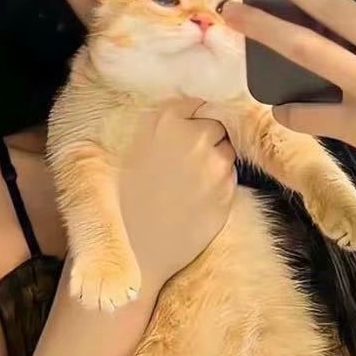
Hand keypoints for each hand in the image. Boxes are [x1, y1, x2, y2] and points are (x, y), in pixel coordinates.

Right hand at [120, 99, 236, 284]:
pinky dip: (218, 183)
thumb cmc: (125, 200)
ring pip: (226, 150)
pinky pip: (230, 176)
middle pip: (214, 125)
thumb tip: (186, 107)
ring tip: (183, 182)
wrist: (136, 253)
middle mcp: (195, 139)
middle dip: (203, 137)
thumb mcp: (126, 149)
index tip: (176, 133)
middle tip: (177, 162)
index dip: (187, 118)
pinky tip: (193, 198)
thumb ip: (157, 124)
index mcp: (165, 121)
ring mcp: (215, 166)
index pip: (194, 102)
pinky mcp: (228, 192)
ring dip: (213, 159)